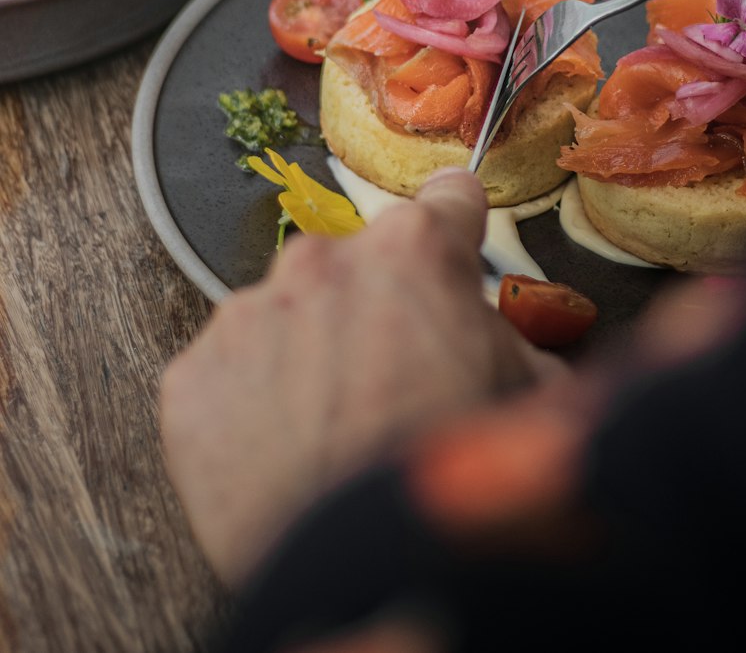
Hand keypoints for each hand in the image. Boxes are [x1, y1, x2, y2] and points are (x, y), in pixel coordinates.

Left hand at [160, 169, 559, 585]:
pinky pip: (228, 373)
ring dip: (309, 353)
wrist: (366, 569)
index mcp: (414, 252)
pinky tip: (284, 454)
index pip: (447, 201)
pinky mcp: (192, 376)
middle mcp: (324, 262)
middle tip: (393, 380)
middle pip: (358, 266)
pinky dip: (252, 403)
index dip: (458, 225)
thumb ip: (510, 345)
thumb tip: (506, 348)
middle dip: (376, 309)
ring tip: (333, 430)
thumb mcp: (528, 395)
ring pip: (286, 316)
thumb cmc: (449, 475)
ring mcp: (248, 314)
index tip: (453, 232)